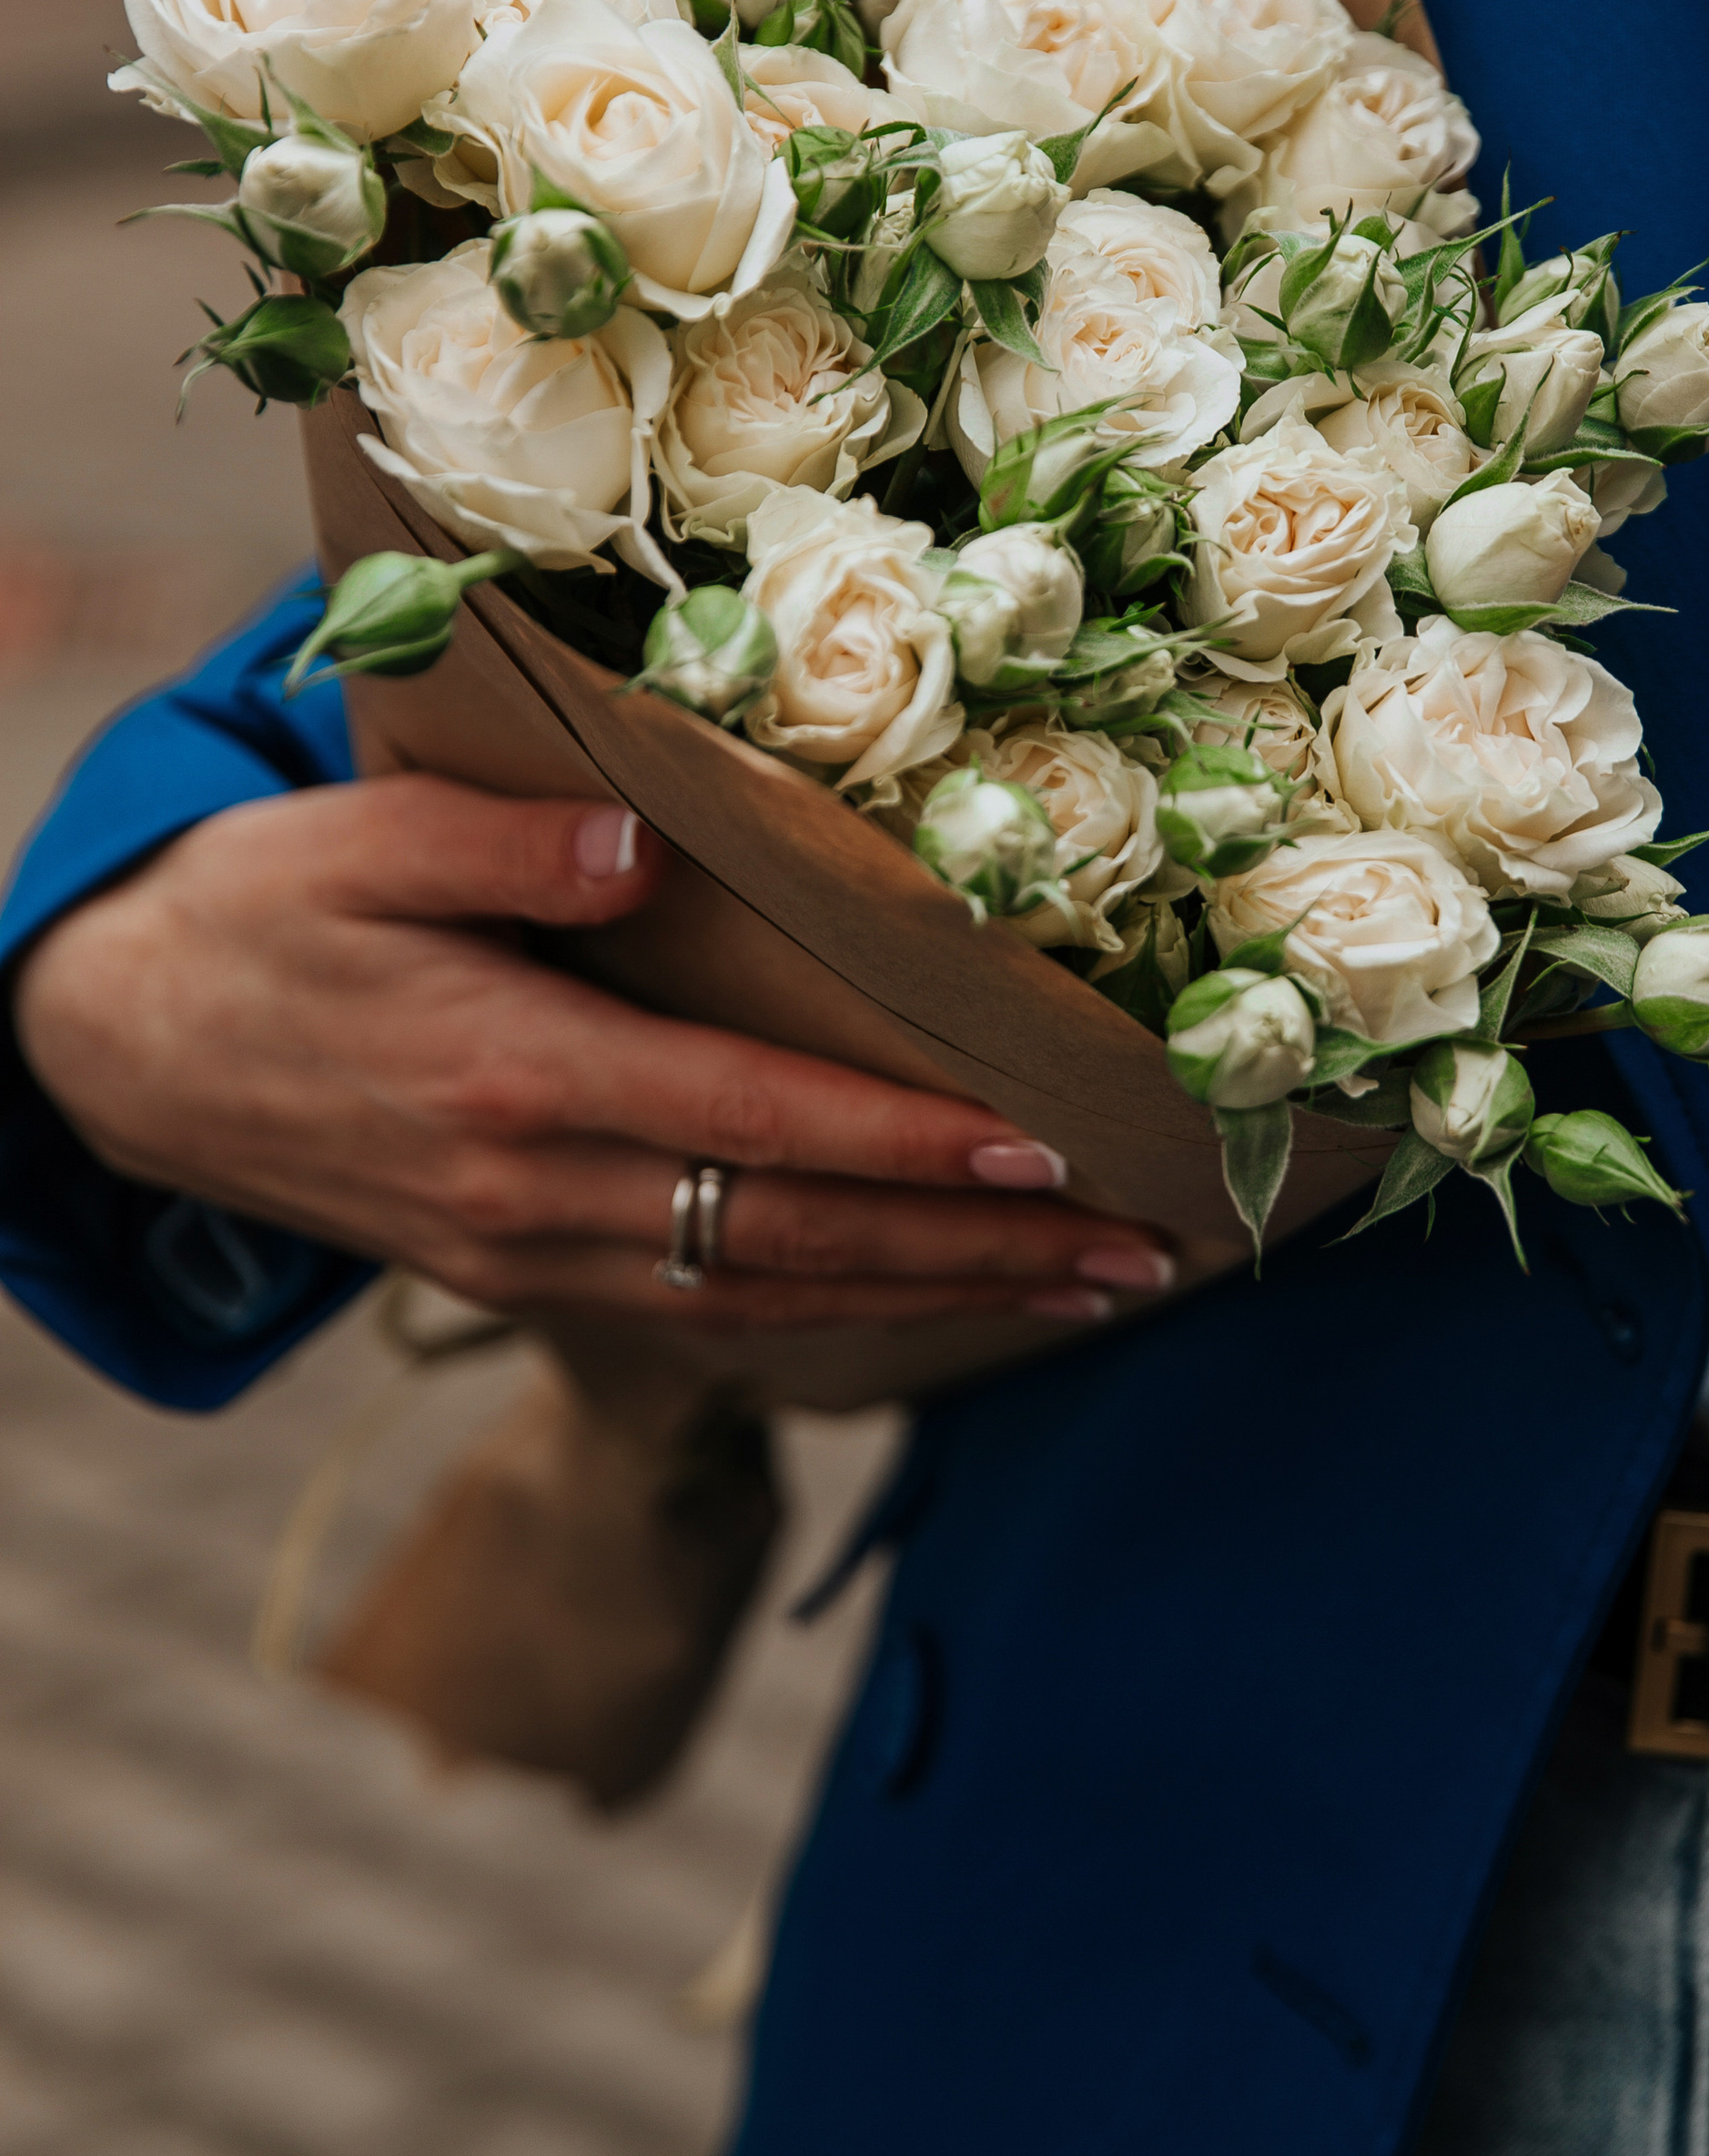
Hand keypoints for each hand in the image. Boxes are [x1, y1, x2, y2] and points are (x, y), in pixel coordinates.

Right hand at [13, 778, 1172, 1330]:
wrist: (124, 1048)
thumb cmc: (255, 918)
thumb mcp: (355, 842)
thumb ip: (505, 845)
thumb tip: (645, 849)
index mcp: (515, 1080)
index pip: (758, 1130)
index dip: (907, 1150)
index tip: (1045, 1155)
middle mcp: (537, 1199)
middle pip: (799, 1242)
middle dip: (978, 1255)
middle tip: (1137, 1254)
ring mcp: (529, 1259)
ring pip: (769, 1300)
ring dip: (935, 1302)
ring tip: (1082, 1291)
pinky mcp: (520, 1279)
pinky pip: (705, 1311)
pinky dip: (832, 1313)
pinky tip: (928, 1298)